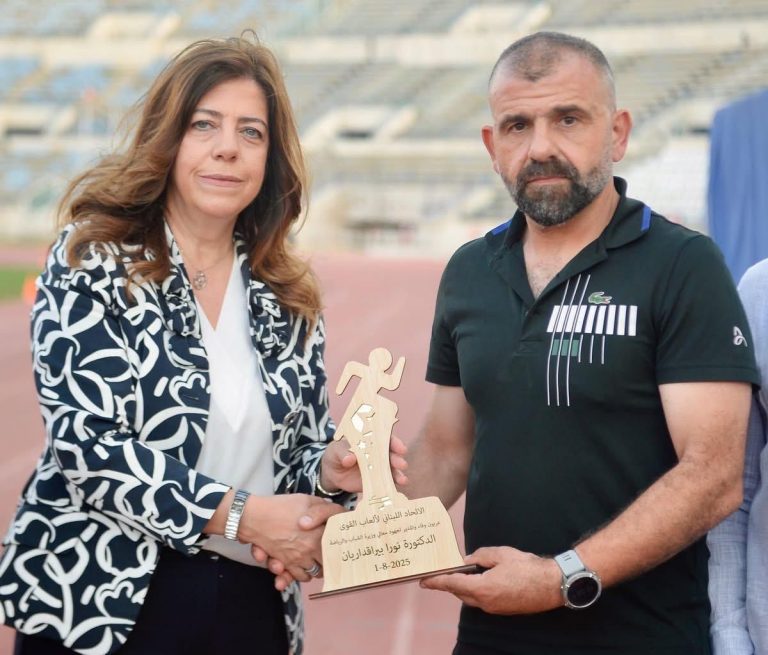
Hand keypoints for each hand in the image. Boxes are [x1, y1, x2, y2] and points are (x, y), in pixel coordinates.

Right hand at [239, 494, 343, 582]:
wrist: (255, 517)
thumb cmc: (281, 507)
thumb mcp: (307, 500)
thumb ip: (323, 508)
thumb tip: (334, 513)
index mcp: (319, 534)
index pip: (337, 549)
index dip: (339, 548)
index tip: (339, 546)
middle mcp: (310, 550)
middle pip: (327, 564)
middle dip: (328, 560)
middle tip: (327, 554)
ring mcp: (297, 559)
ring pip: (313, 573)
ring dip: (314, 568)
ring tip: (314, 560)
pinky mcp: (285, 564)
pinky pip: (297, 576)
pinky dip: (299, 574)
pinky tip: (299, 566)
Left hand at [320, 435, 407, 492]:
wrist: (331, 473)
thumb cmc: (335, 455)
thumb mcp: (336, 450)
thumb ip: (343, 453)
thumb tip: (350, 459)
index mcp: (370, 441)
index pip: (384, 439)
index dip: (394, 442)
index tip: (400, 448)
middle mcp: (377, 454)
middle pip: (391, 455)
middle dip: (397, 459)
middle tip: (401, 464)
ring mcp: (378, 468)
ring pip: (391, 470)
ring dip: (398, 474)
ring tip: (402, 480)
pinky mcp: (375, 481)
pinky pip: (384, 483)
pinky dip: (391, 486)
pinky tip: (395, 489)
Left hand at [419, 546, 562, 614]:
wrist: (552, 585)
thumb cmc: (527, 567)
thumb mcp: (500, 554)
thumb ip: (480, 556)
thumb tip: (468, 560)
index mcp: (483, 588)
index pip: (453, 585)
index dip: (436, 582)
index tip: (423, 581)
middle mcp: (486, 602)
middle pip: (460, 593)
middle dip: (451, 582)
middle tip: (443, 572)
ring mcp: (495, 609)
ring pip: (471, 598)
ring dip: (465, 586)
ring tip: (462, 573)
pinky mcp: (503, 610)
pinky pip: (483, 600)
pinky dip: (477, 590)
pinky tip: (481, 579)